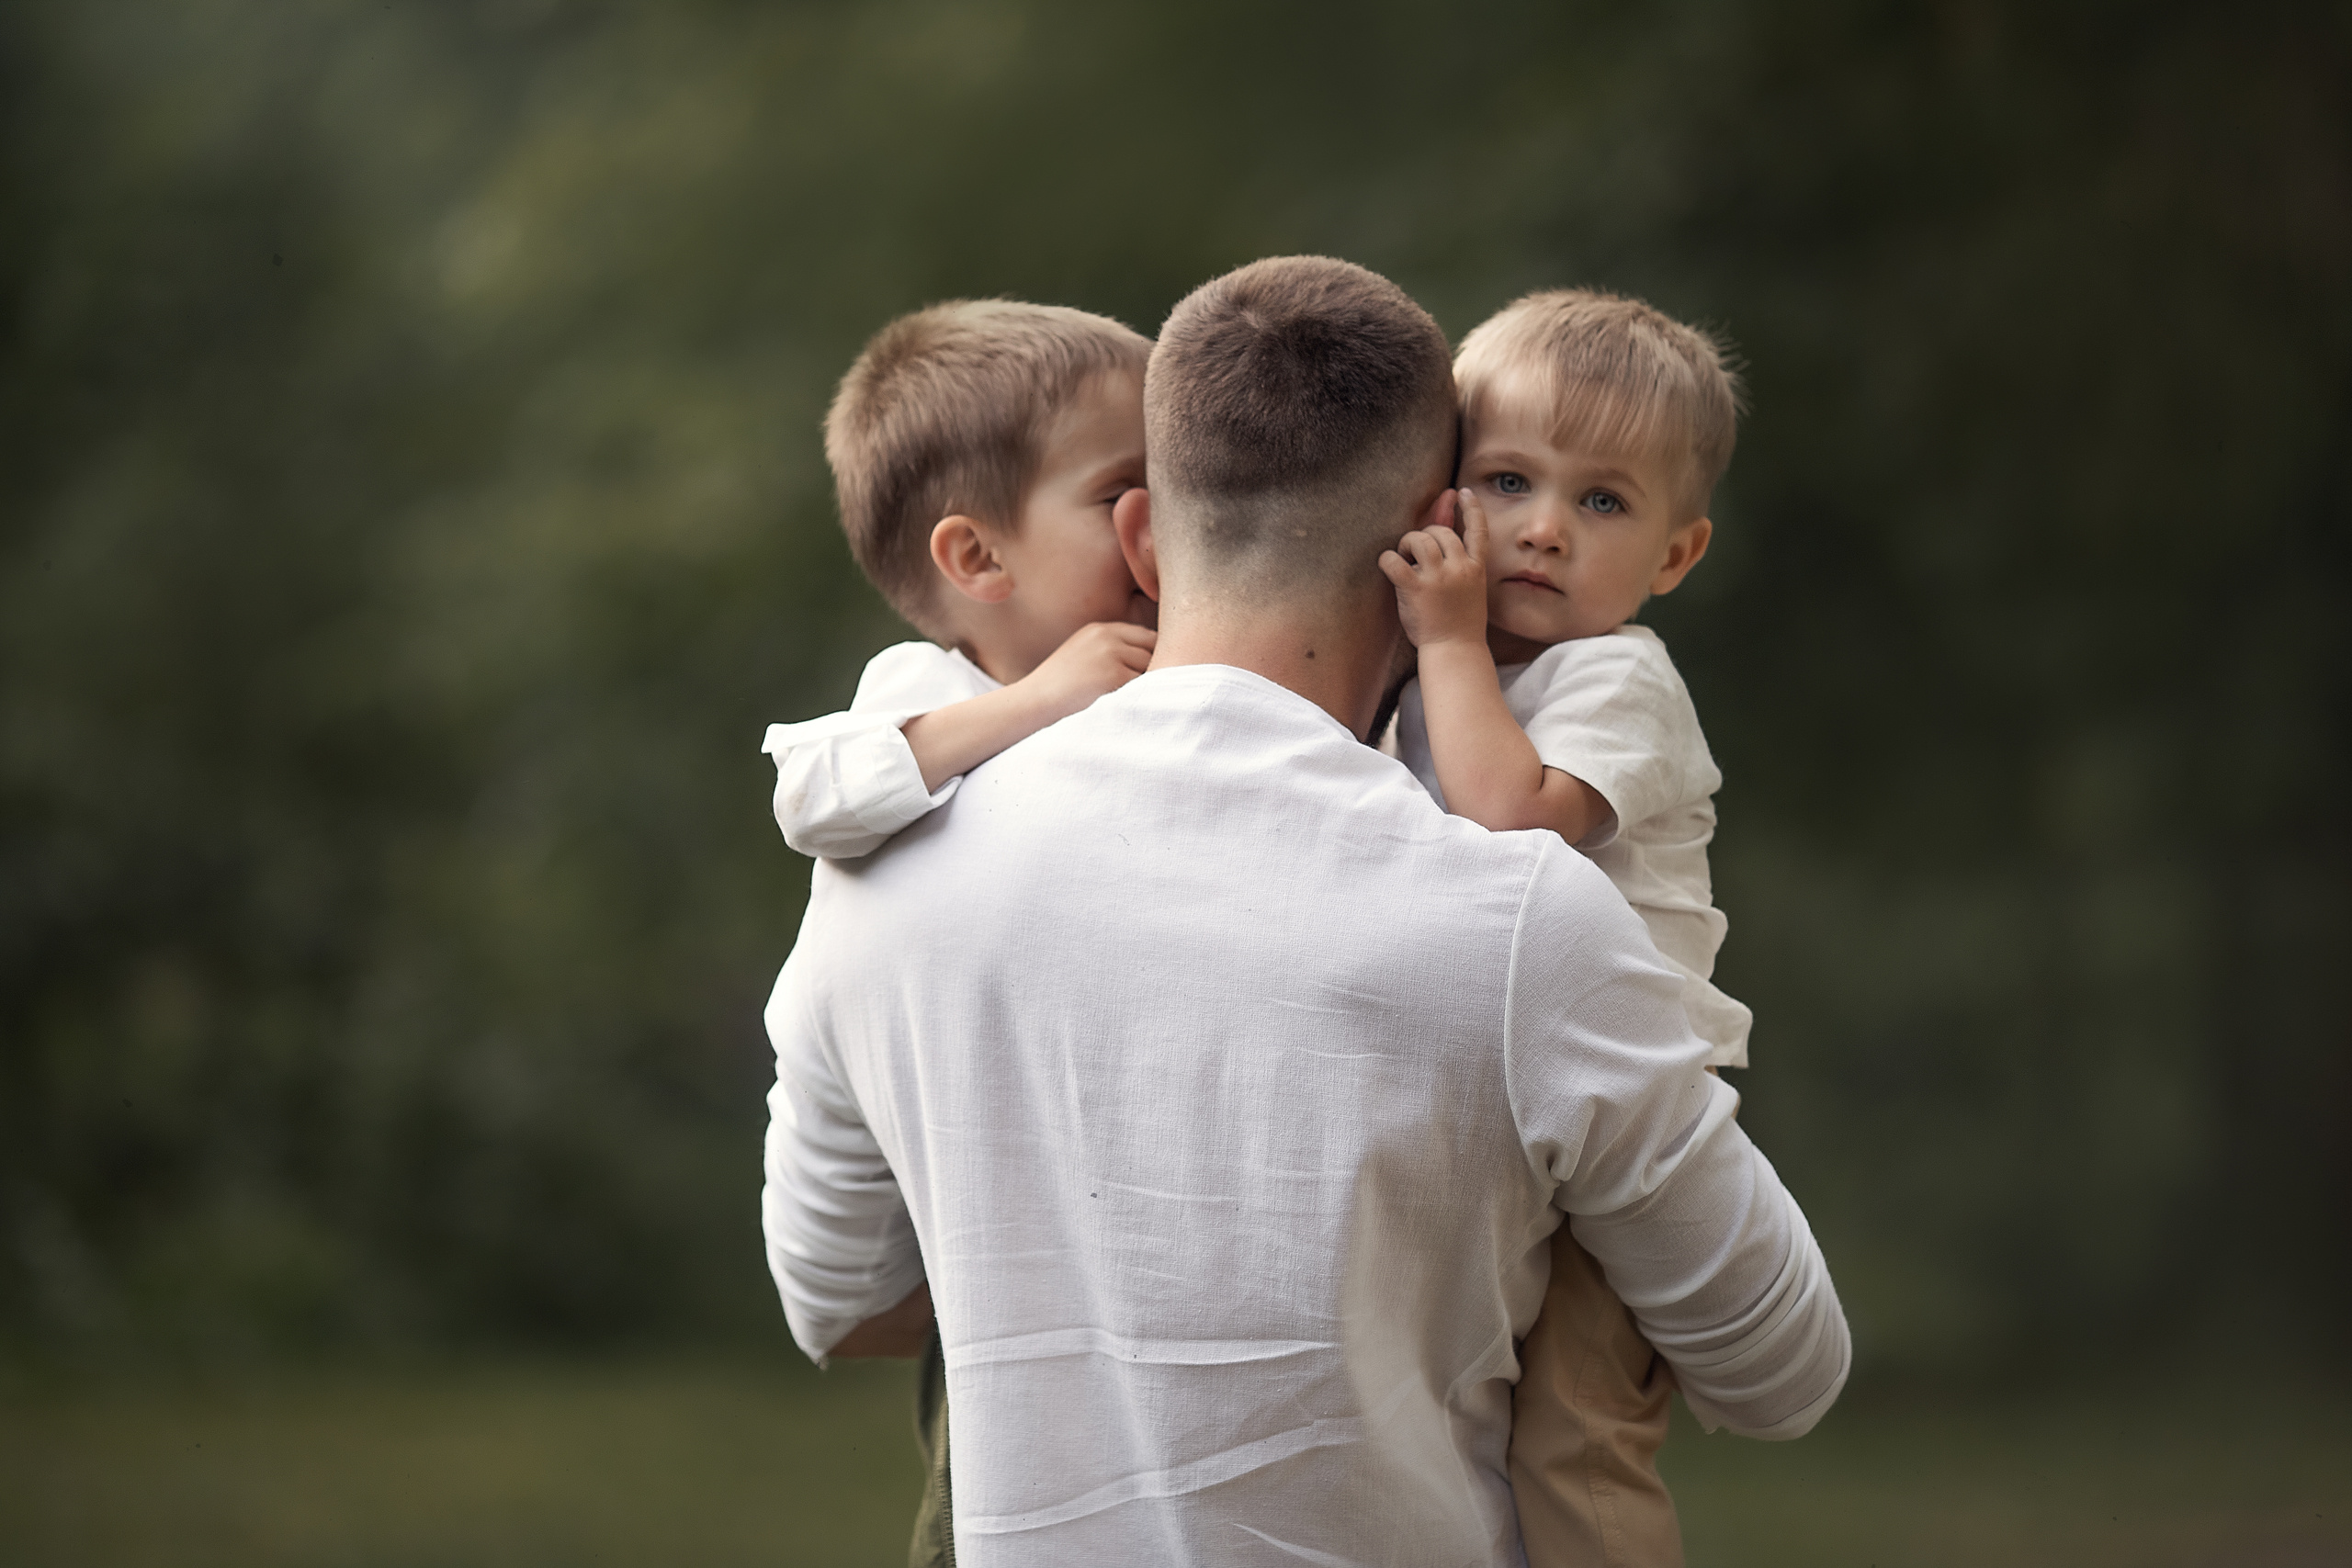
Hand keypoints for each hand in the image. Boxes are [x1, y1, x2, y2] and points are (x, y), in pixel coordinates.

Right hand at [1016, 621, 1156, 723]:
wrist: (1034, 704)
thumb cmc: (1058, 689)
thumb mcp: (1083, 655)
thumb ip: (1112, 650)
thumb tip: (1154, 658)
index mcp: (1099, 630)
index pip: (1145, 636)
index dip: (1154, 656)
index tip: (1152, 675)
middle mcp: (1107, 636)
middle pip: (1153, 649)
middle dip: (1155, 668)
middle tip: (1153, 689)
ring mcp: (1111, 654)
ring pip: (1153, 667)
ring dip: (1150, 684)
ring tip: (1138, 699)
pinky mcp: (1115, 676)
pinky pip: (1146, 686)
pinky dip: (1144, 697)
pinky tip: (1133, 707)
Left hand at [1380, 487, 1489, 649]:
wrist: (1455, 651)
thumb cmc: (1459, 622)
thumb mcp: (1469, 588)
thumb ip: (1460, 560)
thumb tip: (1450, 535)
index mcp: (1476, 569)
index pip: (1478, 530)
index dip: (1472, 508)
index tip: (1464, 493)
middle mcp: (1460, 569)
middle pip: (1441, 531)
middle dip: (1425, 535)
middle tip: (1414, 555)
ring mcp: (1438, 578)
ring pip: (1420, 538)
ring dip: (1407, 544)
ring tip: (1404, 559)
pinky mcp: (1415, 589)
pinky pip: (1394, 560)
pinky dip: (1387, 560)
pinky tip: (1388, 567)